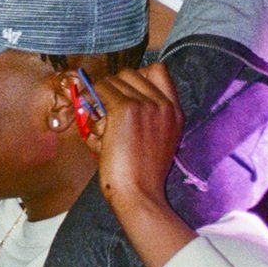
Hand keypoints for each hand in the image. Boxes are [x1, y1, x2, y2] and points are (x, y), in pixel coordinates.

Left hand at [84, 64, 194, 266]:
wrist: (139, 196)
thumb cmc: (141, 176)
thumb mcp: (157, 141)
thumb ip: (146, 117)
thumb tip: (111, 99)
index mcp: (175, 112)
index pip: (158, 70)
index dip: (137, 78)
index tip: (125, 94)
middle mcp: (164, 104)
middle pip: (131, 72)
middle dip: (114, 87)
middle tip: (105, 110)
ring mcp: (146, 105)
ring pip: (113, 80)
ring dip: (101, 96)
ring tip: (100, 121)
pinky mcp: (125, 109)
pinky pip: (101, 91)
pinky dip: (92, 101)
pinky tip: (93, 121)